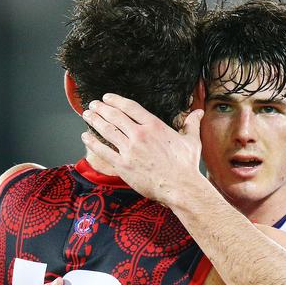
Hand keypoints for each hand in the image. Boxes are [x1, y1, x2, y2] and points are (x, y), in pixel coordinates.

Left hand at [81, 94, 203, 204]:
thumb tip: (199, 112)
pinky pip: (103, 150)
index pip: (130, 107)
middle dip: (101, 108)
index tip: (107, 98)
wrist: (180, 186)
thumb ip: (191, 124)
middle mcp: (139, 134)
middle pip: (115, 116)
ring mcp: (129, 150)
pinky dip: (92, 142)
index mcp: (154, 125)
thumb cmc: (186, 165)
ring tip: (87, 115)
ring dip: (94, 121)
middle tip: (92, 105)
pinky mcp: (123, 165)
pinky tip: (86, 137)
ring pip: (106, 130)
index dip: (115, 100)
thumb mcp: (191, 140)